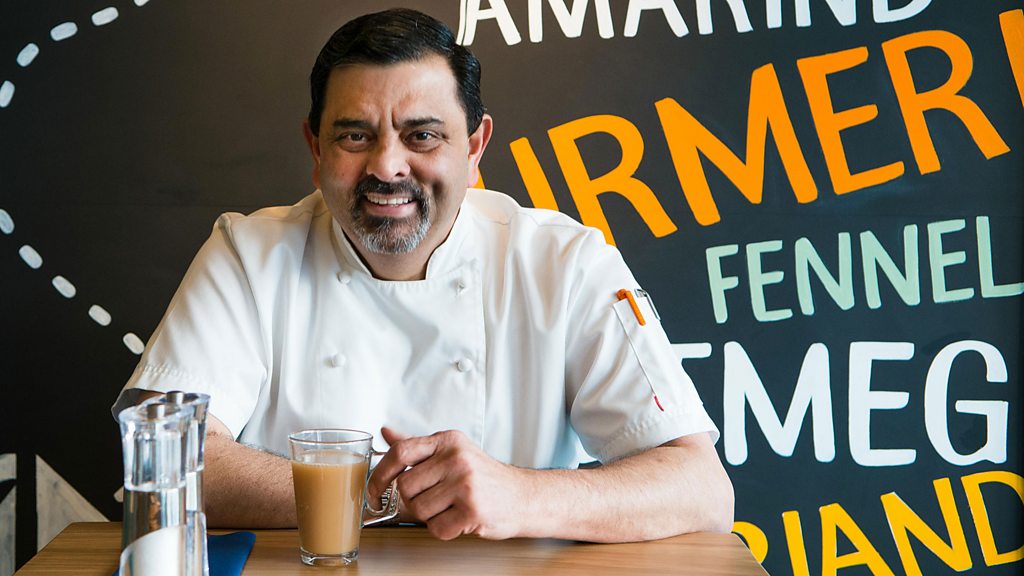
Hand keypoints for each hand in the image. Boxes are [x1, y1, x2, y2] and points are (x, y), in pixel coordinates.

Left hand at [369, 427, 528, 539]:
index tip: (375, 489)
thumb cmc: (486, 477)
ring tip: (451, 507)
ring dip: (430, 516)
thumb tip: (387, 433)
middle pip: (406, 487)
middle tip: (434, 499)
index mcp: (448, 441)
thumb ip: (419, 446)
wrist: (523, 496)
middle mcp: (457, 458)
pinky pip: (437, 528)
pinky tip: (460, 518)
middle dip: (414, 500)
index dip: (380, 473)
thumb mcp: (453, 452)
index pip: (401, 452)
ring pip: (419, 510)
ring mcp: (465, 484)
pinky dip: (445, 529)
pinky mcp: (472, 510)